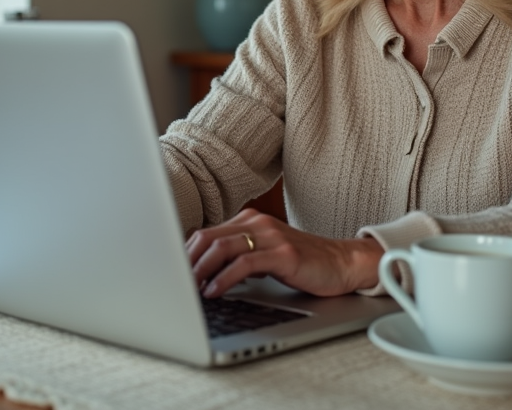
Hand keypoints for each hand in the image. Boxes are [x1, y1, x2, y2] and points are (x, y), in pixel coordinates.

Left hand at [185, 208, 384, 297]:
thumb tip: (200, 273)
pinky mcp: (283, 253)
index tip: (170, 275)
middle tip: (173, 285)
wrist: (342, 263)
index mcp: (247, 220)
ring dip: (200, 271)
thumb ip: (236, 257)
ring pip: (221, 248)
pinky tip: (214, 291)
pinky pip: (244, 263)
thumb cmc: (301, 262)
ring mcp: (270, 235)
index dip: (183, 255)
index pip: (204, 234)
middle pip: (207, 238)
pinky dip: (224, 278)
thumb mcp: (263, 256)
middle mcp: (256, 223)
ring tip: (189, 290)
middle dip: (186, 263)